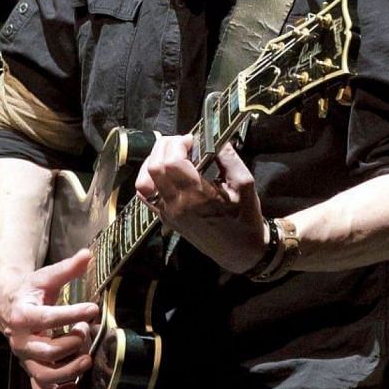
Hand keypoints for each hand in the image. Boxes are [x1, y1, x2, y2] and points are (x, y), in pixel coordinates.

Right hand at [0, 250, 102, 388]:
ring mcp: (26, 358)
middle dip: (72, 344)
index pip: (46, 318)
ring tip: (87, 358)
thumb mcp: (47, 277)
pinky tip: (77, 386)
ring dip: (69, 371)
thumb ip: (67, 268)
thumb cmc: (32, 292)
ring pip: (44, 375)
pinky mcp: (31, 370)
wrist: (10, 307)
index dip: (71, 315)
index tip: (92, 309)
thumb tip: (87, 254)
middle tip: (86, 332)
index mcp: (22, 315)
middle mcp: (21, 341)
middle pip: (46, 352)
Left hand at [133, 134, 264, 273]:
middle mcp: (176, 205)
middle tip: (184, 144)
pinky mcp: (165, 218)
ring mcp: (167, 213)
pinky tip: (166, 172)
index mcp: (197, 196)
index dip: (179, 143)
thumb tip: (213, 137)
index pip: (172, 161)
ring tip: (173, 156)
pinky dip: (150, 178)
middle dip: (166, 147)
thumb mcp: (245, 183)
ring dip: (154, 161)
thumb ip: (228, 156)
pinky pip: (145, 195)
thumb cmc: (245, 217)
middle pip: (154, 166)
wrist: (240, 251)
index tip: (194, 140)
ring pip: (143, 181)